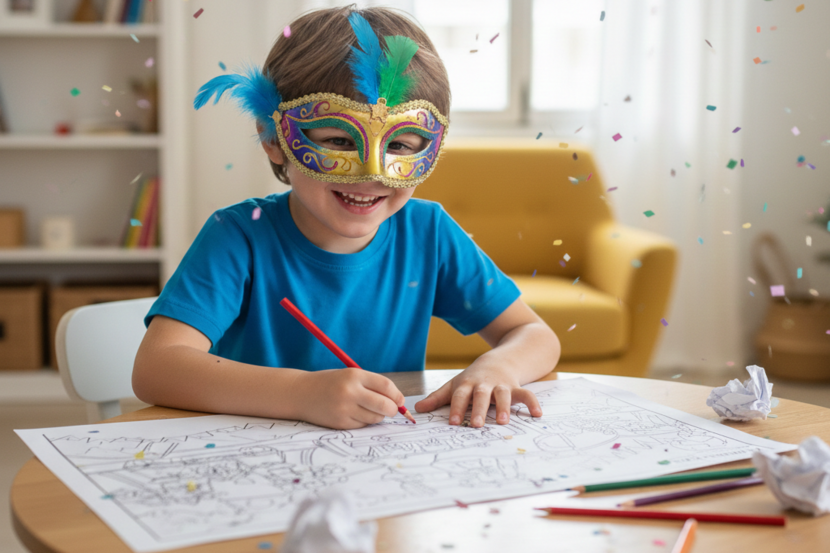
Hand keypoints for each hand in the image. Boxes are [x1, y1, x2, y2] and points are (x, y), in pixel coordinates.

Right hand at [292, 368, 404, 429]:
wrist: (300, 393)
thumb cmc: (330, 383)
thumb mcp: (350, 376)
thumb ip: (372, 385)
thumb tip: (398, 401)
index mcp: (354, 375)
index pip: (386, 386)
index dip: (397, 395)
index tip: (400, 400)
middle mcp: (349, 392)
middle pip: (385, 405)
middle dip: (393, 410)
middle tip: (392, 410)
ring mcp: (344, 409)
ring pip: (375, 418)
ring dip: (378, 416)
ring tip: (367, 409)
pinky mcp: (340, 423)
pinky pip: (362, 425)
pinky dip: (364, 421)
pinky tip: (354, 414)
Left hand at [414, 361, 542, 427]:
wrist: (499, 360)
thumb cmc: (473, 378)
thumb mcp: (455, 385)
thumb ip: (438, 398)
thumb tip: (417, 409)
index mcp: (467, 384)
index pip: (459, 396)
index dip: (455, 408)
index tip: (451, 422)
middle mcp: (484, 384)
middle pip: (481, 395)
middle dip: (478, 409)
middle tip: (475, 425)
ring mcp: (501, 385)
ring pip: (503, 394)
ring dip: (503, 406)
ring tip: (502, 421)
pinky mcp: (516, 387)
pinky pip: (526, 394)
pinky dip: (532, 403)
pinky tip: (537, 415)